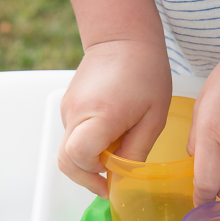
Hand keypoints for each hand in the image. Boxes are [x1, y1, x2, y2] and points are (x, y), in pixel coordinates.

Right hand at [59, 39, 171, 196]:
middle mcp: (76, 113)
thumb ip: (137, 151)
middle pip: (66, 160)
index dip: (92, 175)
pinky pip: (73, 136)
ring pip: (69, 149)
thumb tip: (123, 178)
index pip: (77, 157)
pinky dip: (87, 145)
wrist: (122, 38)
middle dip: (86, 177)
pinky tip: (110, 136)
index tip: (110, 181)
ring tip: (116, 151)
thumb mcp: (153, 117)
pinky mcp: (67, 106)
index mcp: (100, 115)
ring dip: (89, 160)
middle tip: (108, 182)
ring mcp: (67, 109)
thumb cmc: (144, 71)